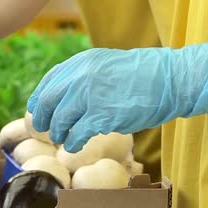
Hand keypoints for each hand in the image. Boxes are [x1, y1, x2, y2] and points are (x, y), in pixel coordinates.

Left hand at [28, 38, 207, 151]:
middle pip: (47, 102)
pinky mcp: (101, 116)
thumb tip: (62, 94)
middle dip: (42, 119)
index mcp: (81, 62)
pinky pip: (76, 134)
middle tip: (44, 129)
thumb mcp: (105, 64)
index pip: (48, 81)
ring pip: (59, 120)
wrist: (170, 79)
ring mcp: (89, 96)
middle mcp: (80, 76)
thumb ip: (82, 75)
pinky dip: (72, 142)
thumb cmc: (141, 74)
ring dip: (58, 132)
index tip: (37, 110)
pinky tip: (74, 145)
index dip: (39, 99)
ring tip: (62, 138)